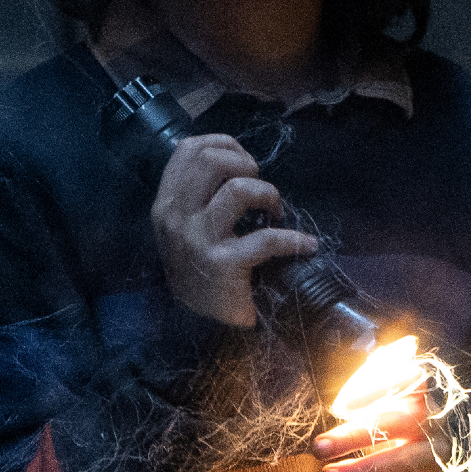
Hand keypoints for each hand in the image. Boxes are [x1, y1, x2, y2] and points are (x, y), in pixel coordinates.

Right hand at [151, 132, 317, 327]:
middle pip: (211, 160)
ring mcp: (197, 240)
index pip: (188, 149)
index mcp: (166, 204)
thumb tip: (233, 159)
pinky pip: (265, 238)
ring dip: (267, 194)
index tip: (244, 164)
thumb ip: (198, 195)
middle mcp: (175, 218)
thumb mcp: (184, 228)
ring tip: (275, 211)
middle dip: (246, 164)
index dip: (224, 144)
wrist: (197, 326)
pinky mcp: (222, 264)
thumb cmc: (199, 271)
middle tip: (259, 190)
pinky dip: (292, 239)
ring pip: (237, 190)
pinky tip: (304, 244)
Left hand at [315, 372, 437, 471]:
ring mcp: (442, 454)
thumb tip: (342, 405)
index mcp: (422, 395)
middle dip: (353, 436)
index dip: (377, 389)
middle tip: (318, 448)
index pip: (409, 380)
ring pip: (403, 461)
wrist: (439, 463)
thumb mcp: (388, 405)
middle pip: (395, 423)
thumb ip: (369, 396)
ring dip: (361, 470)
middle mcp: (435, 421)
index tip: (340, 407)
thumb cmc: (401, 428)